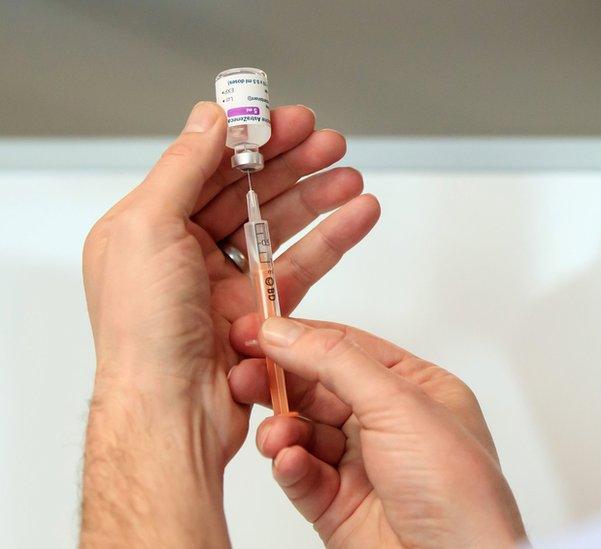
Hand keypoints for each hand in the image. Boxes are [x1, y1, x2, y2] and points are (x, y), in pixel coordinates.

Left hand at [81, 102, 379, 545]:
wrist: (169, 411)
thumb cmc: (143, 332)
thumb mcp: (147, 230)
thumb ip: (182, 168)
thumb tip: (208, 119)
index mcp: (149, 227)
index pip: (206, 165)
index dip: (250, 138)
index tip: (288, 121)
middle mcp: (185, 251)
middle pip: (250, 191)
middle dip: (293, 163)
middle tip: (331, 142)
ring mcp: (225, 282)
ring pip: (282, 225)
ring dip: (319, 196)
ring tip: (352, 175)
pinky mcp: (260, 312)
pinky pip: (304, 264)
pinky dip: (333, 238)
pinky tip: (357, 215)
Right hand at [228, 315, 525, 547]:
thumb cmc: (457, 490)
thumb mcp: (399, 404)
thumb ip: (336, 361)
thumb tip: (286, 331)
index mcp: (417, 390)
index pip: (348, 348)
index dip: (301, 336)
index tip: (255, 329)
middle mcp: (390, 425)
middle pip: (320, 388)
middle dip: (280, 381)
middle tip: (242, 375)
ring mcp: (364, 467)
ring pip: (305, 433)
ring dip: (284, 429)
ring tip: (276, 436)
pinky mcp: (340, 507)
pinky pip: (302, 476)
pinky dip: (290, 466)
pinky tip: (288, 462)